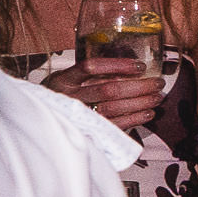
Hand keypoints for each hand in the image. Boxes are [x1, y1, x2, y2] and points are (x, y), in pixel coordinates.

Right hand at [44, 56, 166, 131]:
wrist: (39, 120)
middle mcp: (69, 96)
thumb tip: (131, 67)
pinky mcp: (86, 131)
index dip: (118, 65)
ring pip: (113, 107)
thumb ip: (90, 74)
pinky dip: (134, 119)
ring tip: (157, 98)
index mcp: (64, 79)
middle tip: (158, 83)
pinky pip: (114, 125)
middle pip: (109, 89)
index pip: (91, 67)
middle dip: (138, 86)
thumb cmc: (59, 96)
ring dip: (140, 102)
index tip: (140, 65)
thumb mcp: (67, 79)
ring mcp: (77, 115)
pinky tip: (148, 114)